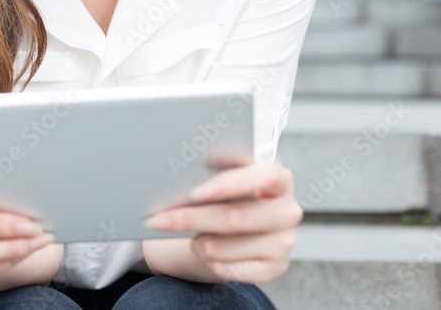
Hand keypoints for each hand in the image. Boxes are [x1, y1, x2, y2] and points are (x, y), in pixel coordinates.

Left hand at [142, 160, 302, 284]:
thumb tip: (174, 175)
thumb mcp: (219, 179)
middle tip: (158, 220)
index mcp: (278, 178)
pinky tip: (200, 252)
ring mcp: (284, 242)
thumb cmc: (222, 195)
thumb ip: (209, 174)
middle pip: (237, 218)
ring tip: (181, 235)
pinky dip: (210, 262)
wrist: (229, 226)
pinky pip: (234, 270)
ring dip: (197, 243)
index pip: (267, 176)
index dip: (231, 184)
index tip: (195, 191)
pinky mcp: (275, 267)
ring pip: (227, 247)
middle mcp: (287, 211)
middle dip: (192, 219)